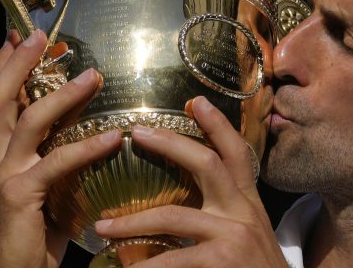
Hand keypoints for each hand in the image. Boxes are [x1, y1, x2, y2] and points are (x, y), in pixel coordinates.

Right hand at [0, 29, 121, 267]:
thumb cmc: (31, 237)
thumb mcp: (42, 191)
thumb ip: (56, 162)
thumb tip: (94, 136)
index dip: (5, 66)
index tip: (18, 35)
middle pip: (0, 99)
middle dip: (18, 64)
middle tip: (38, 35)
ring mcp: (5, 176)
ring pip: (30, 122)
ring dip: (63, 95)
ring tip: (94, 75)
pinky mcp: (21, 196)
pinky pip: (58, 163)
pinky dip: (88, 147)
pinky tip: (116, 137)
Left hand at [94, 96, 287, 266]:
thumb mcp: (249, 232)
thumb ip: (225, 212)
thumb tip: (185, 202)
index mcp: (247, 201)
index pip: (236, 152)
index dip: (217, 124)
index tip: (195, 100)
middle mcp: (243, 211)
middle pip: (207, 163)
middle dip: (170, 144)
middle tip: (139, 132)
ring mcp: (233, 235)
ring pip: (173, 215)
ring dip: (131, 221)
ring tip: (102, 227)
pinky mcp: (223, 262)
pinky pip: (172, 261)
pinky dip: (144, 267)